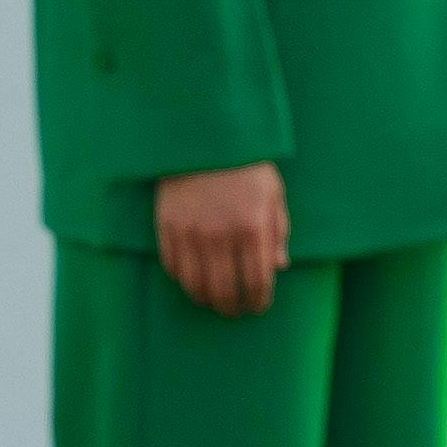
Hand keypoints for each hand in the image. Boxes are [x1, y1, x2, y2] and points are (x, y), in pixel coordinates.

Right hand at [155, 162, 289, 318]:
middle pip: (224, 291)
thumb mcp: (272, 193)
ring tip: (211, 301)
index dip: (258, 301)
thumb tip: (279, 267)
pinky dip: (182, 279)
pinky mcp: (167, 225)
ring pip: (195, 285)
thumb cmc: (245, 164)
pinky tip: (191, 280)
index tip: (258, 306)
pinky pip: (172, 265)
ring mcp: (190, 232)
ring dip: (205, 299)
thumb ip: (278, 232)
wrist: (204, 135)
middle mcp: (220, 234)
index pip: (256, 282)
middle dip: (231, 308)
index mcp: (252, 227)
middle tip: (234, 311)